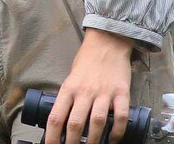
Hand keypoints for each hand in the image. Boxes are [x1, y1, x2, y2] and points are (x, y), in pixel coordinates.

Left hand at [42, 29, 134, 143]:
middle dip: (72, 143)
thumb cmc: (87, 61)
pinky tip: (113, 139)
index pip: (56, 117)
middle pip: (75, 123)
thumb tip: (62, 123)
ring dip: (93, 140)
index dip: (52, 137)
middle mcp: (85, 91)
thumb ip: (69, 98)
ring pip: (96, 122)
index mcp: (69, 88)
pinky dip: (117, 132)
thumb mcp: (71, 78)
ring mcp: (104, 92)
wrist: (107, 41)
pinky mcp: (121, 92)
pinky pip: (120, 117)